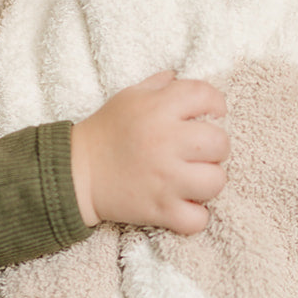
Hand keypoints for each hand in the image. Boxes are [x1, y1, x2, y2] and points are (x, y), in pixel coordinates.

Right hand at [69, 71, 227, 234]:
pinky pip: (198, 219)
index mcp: (158, 109)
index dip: (216, 105)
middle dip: (215, 148)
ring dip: (208, 182)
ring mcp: (164, 179)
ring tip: (193, 180)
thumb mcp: (129, 97)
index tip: (210, 115)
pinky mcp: (159, 209)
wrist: (76, 173)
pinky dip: (196, 217)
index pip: (207, 96)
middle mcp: (165, 142)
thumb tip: (179, 77)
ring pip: (216, 182)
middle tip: (199, 153)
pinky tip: (184, 205)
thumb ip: (159, 85)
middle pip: (221, 144)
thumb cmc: (106, 132)